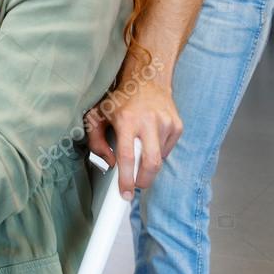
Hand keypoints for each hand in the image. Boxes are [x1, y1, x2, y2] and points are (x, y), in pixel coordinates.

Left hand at [85, 66, 182, 198]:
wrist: (146, 79)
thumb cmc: (118, 99)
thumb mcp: (97, 116)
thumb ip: (96, 141)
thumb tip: (110, 163)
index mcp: (127, 119)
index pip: (127, 156)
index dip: (127, 179)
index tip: (126, 194)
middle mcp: (149, 121)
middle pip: (151, 163)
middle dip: (144, 181)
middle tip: (136, 185)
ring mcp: (166, 123)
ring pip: (159, 158)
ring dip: (148, 162)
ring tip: (138, 147)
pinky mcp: (177, 125)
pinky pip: (167, 149)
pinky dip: (157, 151)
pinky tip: (149, 139)